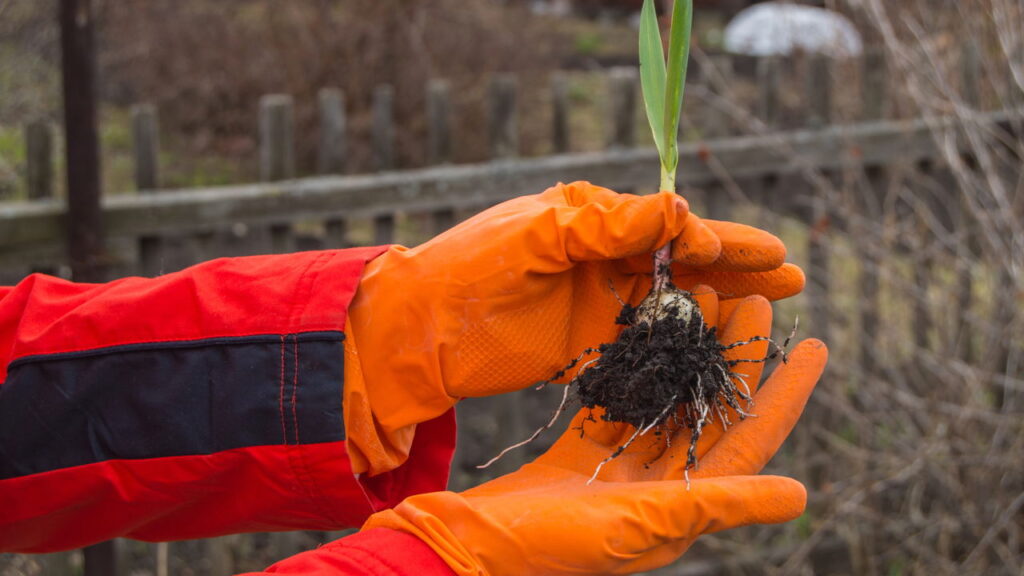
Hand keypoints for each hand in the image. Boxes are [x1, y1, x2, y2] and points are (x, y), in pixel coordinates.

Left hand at [345, 182, 805, 473]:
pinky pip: (646, 343)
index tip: (769, 253)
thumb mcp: (539, 235)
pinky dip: (681, 346)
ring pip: (672, 304)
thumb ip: (608, 225)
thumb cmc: (472, 269)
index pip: (669, 226)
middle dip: (738, 270)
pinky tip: (717, 352)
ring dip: (720, 307)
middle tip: (794, 277)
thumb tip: (681, 209)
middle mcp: (601, 259)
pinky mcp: (587, 346)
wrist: (419, 330)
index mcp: (591, 220)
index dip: (722, 240)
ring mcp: (597, 305)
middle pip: (683, 264)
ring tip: (774, 310)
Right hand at [363, 293, 828, 574]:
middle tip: (752, 302)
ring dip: (687, 354)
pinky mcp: (581, 456)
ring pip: (667, 400)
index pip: (750, 440)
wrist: (470, 549)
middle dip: (734, 358)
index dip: (785, 392)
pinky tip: (644, 331)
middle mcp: (661, 488)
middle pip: (710, 410)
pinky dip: (635, 367)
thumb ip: (719, 505)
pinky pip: (620, 404)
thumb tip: (801, 495)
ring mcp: (619, 471)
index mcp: (685, 506)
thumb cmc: (556, 548)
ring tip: (702, 301)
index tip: (816, 343)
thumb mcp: (644, 524)